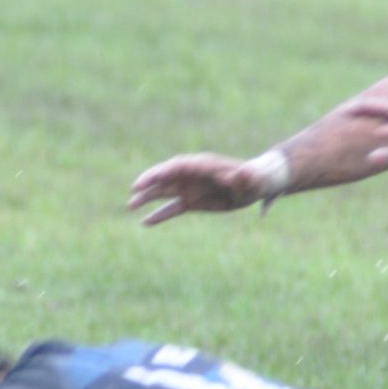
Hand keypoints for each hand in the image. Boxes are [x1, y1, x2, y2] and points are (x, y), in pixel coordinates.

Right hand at [128, 153, 265, 225]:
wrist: (256, 185)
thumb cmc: (255, 178)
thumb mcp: (250, 178)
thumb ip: (243, 176)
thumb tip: (243, 174)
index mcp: (203, 166)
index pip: (176, 166)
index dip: (160, 172)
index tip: (147, 180)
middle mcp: (192, 176)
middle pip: (165, 177)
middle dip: (149, 182)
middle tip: (134, 190)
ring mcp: (190, 188)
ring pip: (164, 192)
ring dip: (147, 198)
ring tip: (131, 205)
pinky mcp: (192, 202)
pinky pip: (172, 208)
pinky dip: (159, 215)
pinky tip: (145, 222)